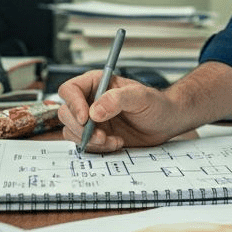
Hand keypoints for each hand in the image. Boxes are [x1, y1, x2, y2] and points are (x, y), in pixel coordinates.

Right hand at [55, 70, 179, 151]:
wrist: (164, 123)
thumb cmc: (155, 103)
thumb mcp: (140, 96)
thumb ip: (117, 99)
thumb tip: (95, 111)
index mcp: (95, 83)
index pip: (70, 89)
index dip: (73, 104)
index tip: (86, 118)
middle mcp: (89, 101)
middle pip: (66, 113)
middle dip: (81, 128)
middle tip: (101, 136)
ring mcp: (91, 120)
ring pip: (72, 131)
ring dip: (89, 141)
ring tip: (112, 140)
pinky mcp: (96, 136)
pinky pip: (84, 144)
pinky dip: (97, 148)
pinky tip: (116, 143)